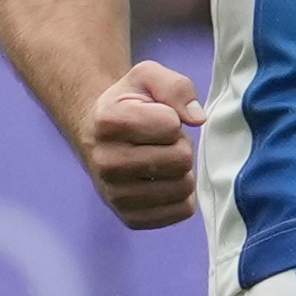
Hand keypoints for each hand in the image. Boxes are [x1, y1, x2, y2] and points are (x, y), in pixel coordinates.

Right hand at [76, 61, 204, 229]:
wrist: (97, 134)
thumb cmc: (130, 102)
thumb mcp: (148, 77)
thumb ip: (176, 87)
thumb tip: (198, 119)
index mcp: (108, 122)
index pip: (171, 126)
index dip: (173, 118)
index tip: (156, 117)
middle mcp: (106, 162)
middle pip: (181, 159)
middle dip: (180, 145)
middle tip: (162, 141)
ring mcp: (115, 195)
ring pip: (183, 188)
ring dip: (181, 171)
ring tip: (161, 158)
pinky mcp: (130, 218)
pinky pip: (181, 211)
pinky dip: (182, 195)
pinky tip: (163, 181)